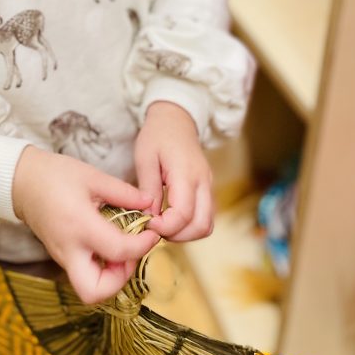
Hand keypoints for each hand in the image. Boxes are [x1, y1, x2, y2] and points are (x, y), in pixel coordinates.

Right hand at [12, 146, 159, 303]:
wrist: (22, 180)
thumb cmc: (55, 175)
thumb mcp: (92, 176)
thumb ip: (123, 193)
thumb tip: (149, 204)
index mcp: (80, 225)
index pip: (118, 251)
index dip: (142, 246)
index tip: (152, 233)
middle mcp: (69, 249)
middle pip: (94, 291)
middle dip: (119, 280)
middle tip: (129, 255)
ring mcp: (62, 257)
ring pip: (88, 289)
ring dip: (110, 277)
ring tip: (119, 248)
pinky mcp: (60, 257)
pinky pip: (83, 275)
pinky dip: (100, 269)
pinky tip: (106, 245)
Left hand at [134, 100, 213, 241]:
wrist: (176, 119)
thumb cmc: (157, 135)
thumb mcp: (145, 157)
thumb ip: (148, 188)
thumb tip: (149, 218)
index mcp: (187, 173)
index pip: (183, 214)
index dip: (165, 227)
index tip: (146, 223)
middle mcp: (204, 182)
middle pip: (201, 226)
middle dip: (177, 235)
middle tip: (155, 228)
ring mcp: (209, 186)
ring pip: (207, 225)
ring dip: (185, 234)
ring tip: (162, 225)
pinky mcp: (208, 190)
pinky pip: (206, 218)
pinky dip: (191, 226)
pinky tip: (172, 219)